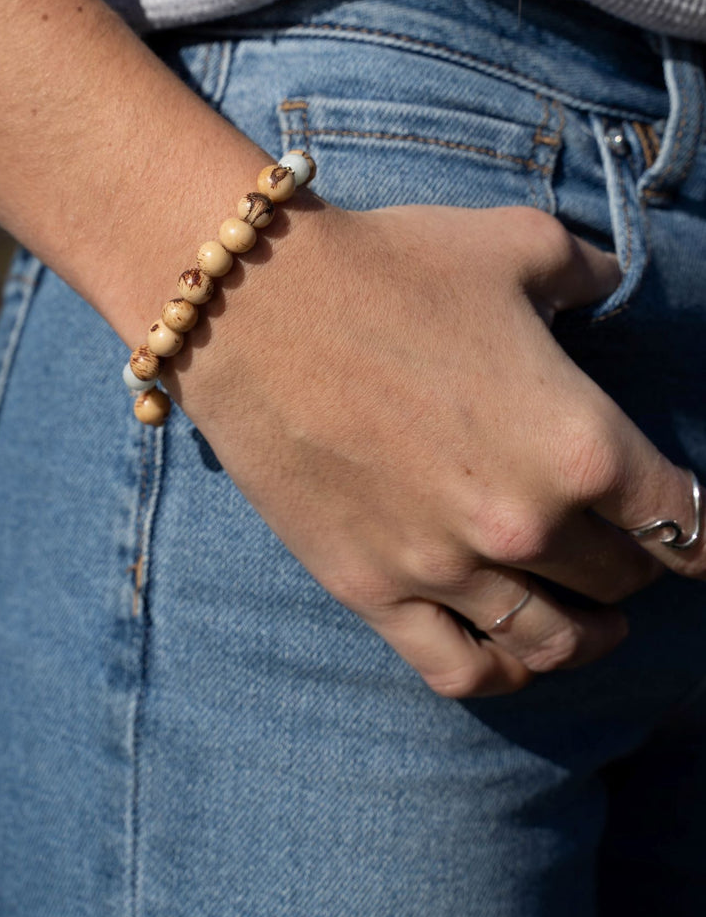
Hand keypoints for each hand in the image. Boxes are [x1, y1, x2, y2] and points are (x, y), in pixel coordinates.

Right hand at [173, 201, 696, 697]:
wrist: (256, 302)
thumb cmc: (392, 266)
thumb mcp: (515, 245)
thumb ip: (588, 271)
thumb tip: (610, 283)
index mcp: (580, 444)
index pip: (684, 519)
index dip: (703, 526)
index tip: (698, 527)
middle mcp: (527, 523)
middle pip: (619, 579)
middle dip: (634, 564)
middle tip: (625, 545)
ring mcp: (446, 568)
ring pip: (551, 640)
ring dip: (588, 636)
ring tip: (595, 627)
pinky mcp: (373, 590)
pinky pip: (460, 668)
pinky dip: (504, 671)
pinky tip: (516, 654)